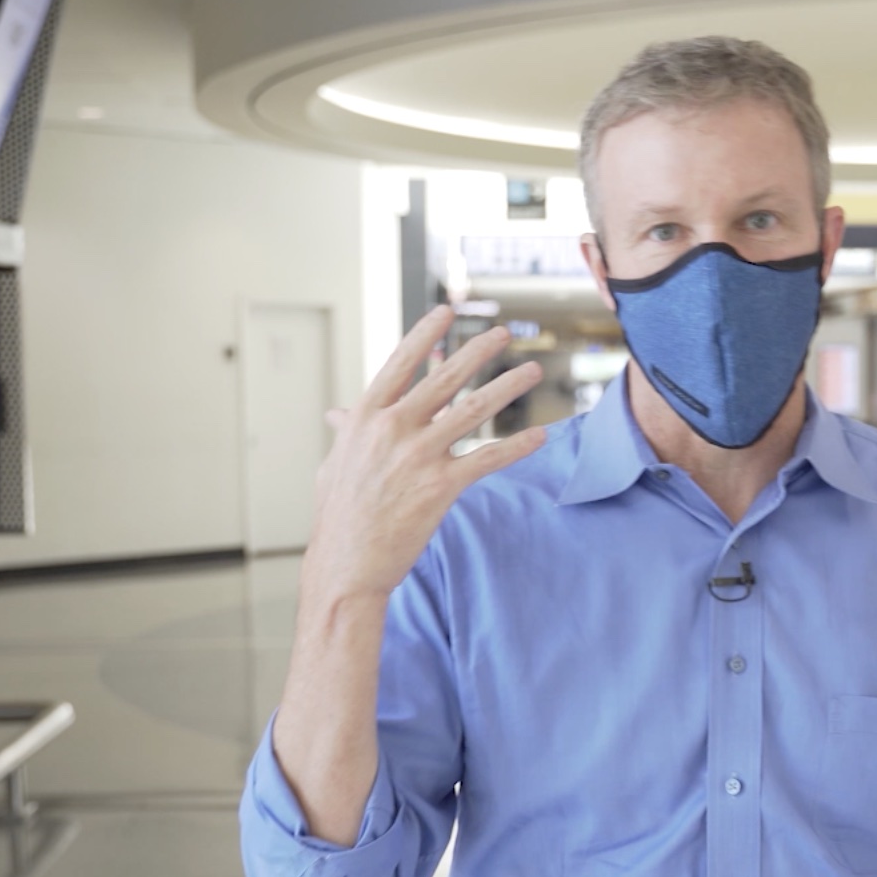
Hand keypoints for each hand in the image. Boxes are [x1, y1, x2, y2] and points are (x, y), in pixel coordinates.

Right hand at [303, 306, 547, 604]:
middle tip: (503, 333)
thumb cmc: (339, 518)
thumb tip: (340, 415)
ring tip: (533, 371)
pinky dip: (517, 446)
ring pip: (474, 411)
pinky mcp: (440, 487)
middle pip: (444, 378)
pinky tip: (540, 435)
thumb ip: (347, 434)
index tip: (446, 312)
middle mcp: (392, 429)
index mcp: (365, 418)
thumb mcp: (336, 465)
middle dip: (478, 351)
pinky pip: (487, 459)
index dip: (426, 336)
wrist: (345, 565)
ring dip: (509, 387)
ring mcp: (418, 456)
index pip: (400, 364)